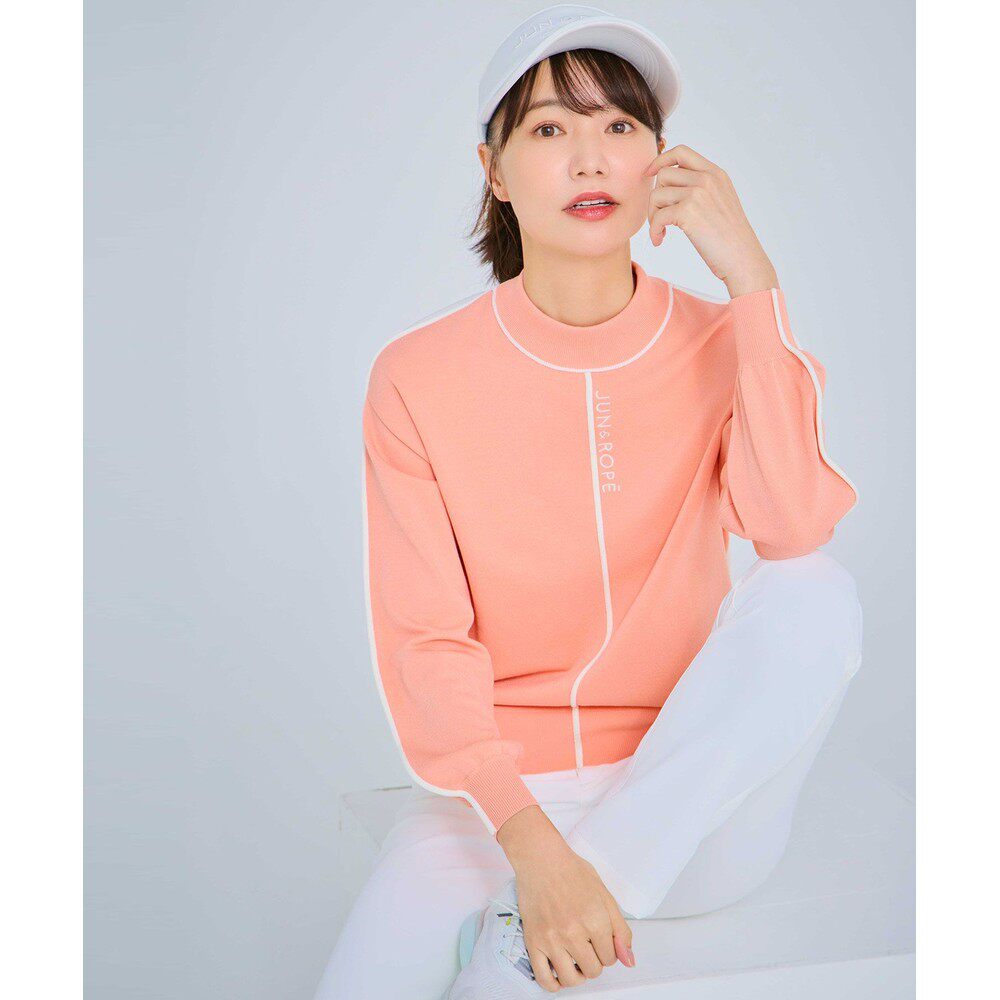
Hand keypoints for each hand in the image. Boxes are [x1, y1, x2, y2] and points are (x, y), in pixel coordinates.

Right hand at [496, 806, 634, 992]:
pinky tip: (558, 976)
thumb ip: (620, 929)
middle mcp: (574, 932)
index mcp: (596, 920)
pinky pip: (544, 978)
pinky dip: (553, 984)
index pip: (612, 958)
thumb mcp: (605, 894)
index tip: (600, 940)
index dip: (608, 950)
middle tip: (588, 947)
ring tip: (575, 961)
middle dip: (594, 961)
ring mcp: (552, 939)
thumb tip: (628, 959)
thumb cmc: (571, 871)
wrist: (541, 859)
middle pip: (593, 969)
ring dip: (577, 974)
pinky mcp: (533, 941)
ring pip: (571, 978)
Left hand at [643, 143, 778, 297]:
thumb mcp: (720, 202)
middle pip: (664, 175)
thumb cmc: (730, 239)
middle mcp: (707, 179)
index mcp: (716, 174)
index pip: (681, 152)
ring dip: (652, 215)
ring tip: (660, 231)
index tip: (650, 174)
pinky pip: (657, 216)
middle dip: (656, 197)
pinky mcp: (688, 212)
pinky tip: (659, 240)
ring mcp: (698, 193)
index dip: (661, 161)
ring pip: (657, 194)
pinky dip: (653, 230)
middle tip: (659, 218)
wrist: (743, 258)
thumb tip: (671, 186)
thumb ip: (701, 189)